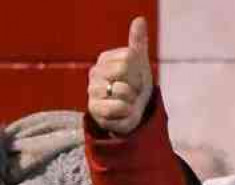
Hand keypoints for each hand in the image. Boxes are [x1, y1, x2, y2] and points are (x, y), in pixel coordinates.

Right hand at [88, 17, 153, 134]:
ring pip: (123, 91)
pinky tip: (123, 114)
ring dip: (132, 101)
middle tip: (132, 92)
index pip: (128, 57)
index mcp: (105, 59)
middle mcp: (95, 73)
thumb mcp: (140, 63)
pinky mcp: (95, 110)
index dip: (139, 71)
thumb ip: (138, 42)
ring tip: (127, 103)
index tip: (136, 78)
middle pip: (124, 71)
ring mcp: (93, 91)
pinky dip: (127, 114)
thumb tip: (140, 20)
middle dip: (136, 85)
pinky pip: (118, 108)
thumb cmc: (136, 87)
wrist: (134, 114)